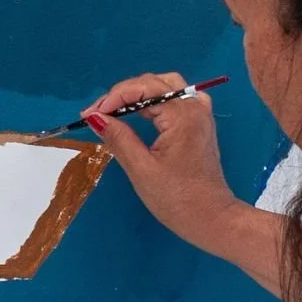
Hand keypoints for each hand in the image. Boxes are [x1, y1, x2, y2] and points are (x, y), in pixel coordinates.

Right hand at [84, 72, 240, 244]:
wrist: (212, 218)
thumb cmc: (177, 198)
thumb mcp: (141, 169)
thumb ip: (118, 138)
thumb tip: (94, 117)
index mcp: (182, 116)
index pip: (142, 89)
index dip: (112, 98)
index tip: (89, 115)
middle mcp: (195, 108)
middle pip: (154, 83)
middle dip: (123, 94)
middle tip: (99, 114)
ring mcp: (201, 115)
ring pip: (167, 86)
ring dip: (139, 94)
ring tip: (116, 111)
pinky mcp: (200, 124)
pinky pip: (178, 98)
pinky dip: (158, 99)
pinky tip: (146, 112)